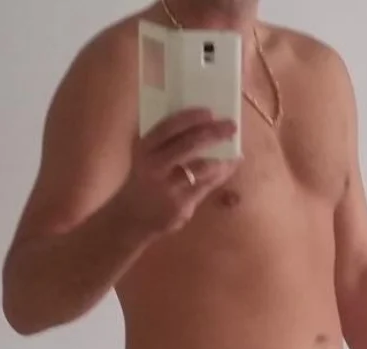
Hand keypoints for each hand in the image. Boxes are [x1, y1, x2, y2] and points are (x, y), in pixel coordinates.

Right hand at [118, 109, 239, 236]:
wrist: (131, 218)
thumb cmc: (143, 180)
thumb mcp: (145, 157)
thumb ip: (163, 141)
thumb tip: (198, 122)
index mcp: (145, 148)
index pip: (168, 127)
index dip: (190, 118)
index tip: (210, 112)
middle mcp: (155, 166)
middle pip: (189, 144)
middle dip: (214, 133)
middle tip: (231, 126)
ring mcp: (169, 188)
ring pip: (202, 167)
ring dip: (222, 157)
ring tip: (235, 150)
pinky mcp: (181, 205)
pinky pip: (206, 186)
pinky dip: (220, 175)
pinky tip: (228, 168)